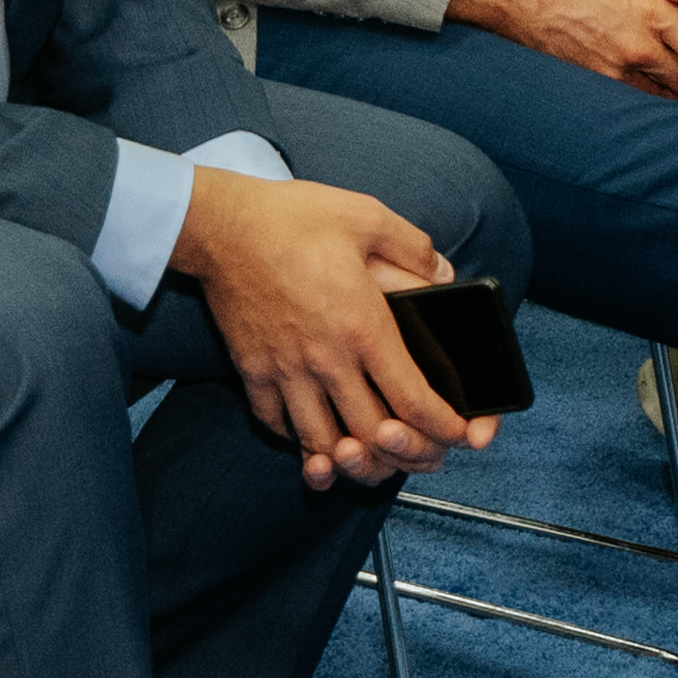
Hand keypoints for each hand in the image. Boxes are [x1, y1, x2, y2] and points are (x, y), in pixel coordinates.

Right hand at [176, 167, 485, 485]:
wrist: (220, 225)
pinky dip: (300, 440)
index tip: (458, 433)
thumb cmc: (292, 218)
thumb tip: (444, 275)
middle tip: (421, 453)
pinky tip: (315, 434)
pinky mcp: (252, 372)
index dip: (443, 428)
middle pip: (372, 435)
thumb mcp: (366, 216)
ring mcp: (285, 371)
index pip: (412, 400)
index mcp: (362, 326)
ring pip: (323, 443)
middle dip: (406, 455)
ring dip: (350, 461)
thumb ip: (412, 247)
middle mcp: (326, 359)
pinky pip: (278, 425)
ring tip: (368, 457)